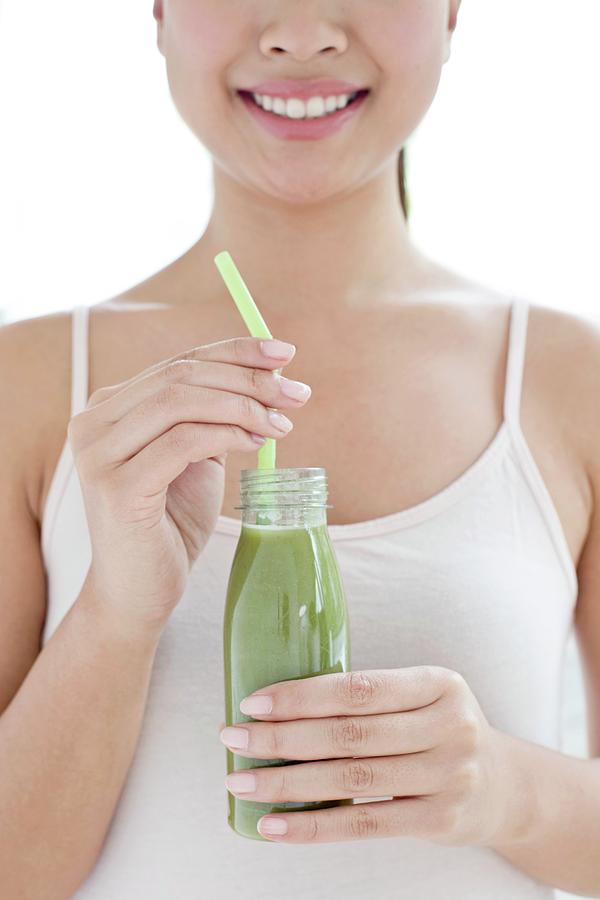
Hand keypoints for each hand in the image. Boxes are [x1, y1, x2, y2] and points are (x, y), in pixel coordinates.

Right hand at [68, 336, 310, 634]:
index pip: (179, 361)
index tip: (286, 353)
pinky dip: (227, 434)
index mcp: (110, 408)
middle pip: (181, 374)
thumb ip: (211, 416)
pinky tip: (256, 443)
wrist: (139, 593)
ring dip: (243, 405)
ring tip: (282, 424)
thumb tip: (267, 376)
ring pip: (181, 401)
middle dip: (248, 378)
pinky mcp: (116, 487)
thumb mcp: (194, 458)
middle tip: (297, 393)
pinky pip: (183, 441)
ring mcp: (99, 454)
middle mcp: (94, 422)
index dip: (236, 351)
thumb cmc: (169, 525)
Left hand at [219, 667, 519, 844]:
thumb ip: (371, 699)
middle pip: (350, 734)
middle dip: (283, 738)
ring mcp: (449, 775)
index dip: (302, 696)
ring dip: (288, 783)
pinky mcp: (441, 820)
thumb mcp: (423, 698)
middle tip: (234, 738)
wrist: (504, 786)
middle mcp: (448, 725)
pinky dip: (314, 827)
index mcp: (438, 683)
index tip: (254, 703)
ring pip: (351, 779)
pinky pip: (365, 825)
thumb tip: (281, 704)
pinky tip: (274, 825)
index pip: (358, 688)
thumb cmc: (442, 731)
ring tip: (242, 783)